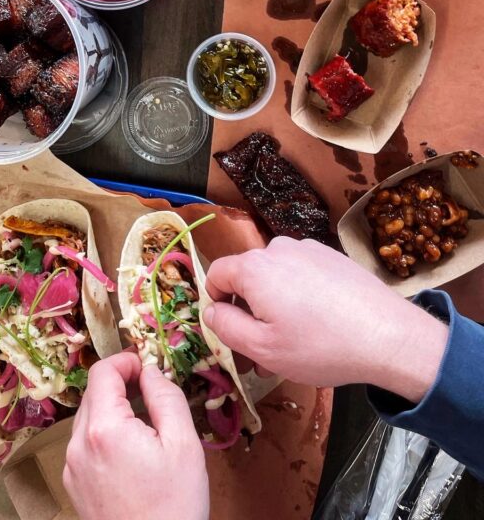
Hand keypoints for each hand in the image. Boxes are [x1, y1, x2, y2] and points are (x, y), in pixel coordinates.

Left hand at [63, 353, 208, 519]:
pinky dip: (105, 434)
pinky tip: (132, 452)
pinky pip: (85, 443)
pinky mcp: (74, 483)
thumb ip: (166, 396)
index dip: (125, 361)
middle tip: (151, 393)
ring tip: (145, 426)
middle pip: (93, 393)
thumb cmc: (174, 506)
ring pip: (88, 417)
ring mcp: (72, 466)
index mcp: (103, 428)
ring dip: (113, 409)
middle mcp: (78, 444)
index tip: (147, 365)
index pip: (102, 372)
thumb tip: (151, 370)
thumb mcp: (183, 444)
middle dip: (121, 384)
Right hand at [203, 237, 448, 403]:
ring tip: (297, 341)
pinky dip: (300, 295)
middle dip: (250, 311)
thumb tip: (211, 311)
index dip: (218, 306)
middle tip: (266, 351)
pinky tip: (321, 323)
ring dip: (276, 305)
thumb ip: (225, 328)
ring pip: (275, 277)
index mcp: (254, 267)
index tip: (235, 335)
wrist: (388, 336)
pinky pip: (301, 274)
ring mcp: (308, 249)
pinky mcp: (332, 256)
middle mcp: (277, 248)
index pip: (216, 275)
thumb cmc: (320, 346)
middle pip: (247, 277)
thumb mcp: (262, 349)